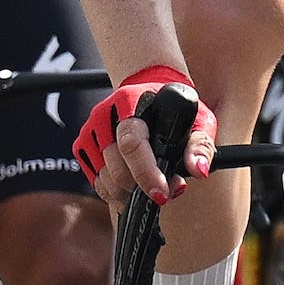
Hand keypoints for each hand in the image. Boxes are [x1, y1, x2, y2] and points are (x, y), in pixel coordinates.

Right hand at [74, 68, 216, 206]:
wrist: (149, 90)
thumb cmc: (174, 108)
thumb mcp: (198, 119)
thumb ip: (200, 144)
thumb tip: (198, 170)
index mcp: (131, 102)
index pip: (132, 143)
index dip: (146, 173)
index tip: (161, 194)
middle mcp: (105, 114)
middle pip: (116, 168)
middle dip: (140, 188)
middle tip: (164, 191)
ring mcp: (91, 130)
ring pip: (105, 179)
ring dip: (129, 193)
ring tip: (150, 185)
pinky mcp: (83, 145)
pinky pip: (97, 182)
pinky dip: (115, 192)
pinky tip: (132, 185)